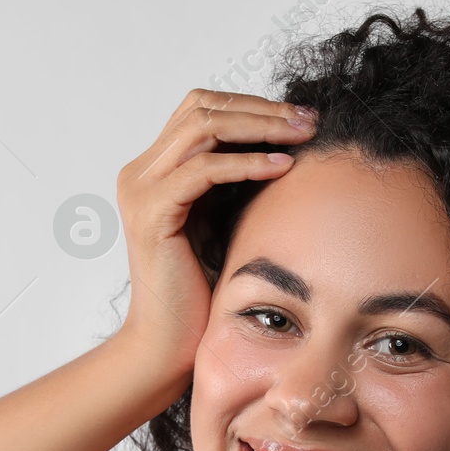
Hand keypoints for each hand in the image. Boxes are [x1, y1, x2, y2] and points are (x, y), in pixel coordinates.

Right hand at [115, 88, 315, 374]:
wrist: (170, 344)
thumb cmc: (203, 293)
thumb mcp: (223, 223)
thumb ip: (236, 184)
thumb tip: (286, 147)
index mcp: (154, 171)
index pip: (201, 109)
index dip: (252, 106)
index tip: (301, 118)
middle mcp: (140, 173)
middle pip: (201, 107)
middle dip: (261, 108)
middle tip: (309, 118)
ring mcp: (141, 190)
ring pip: (202, 127)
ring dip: (259, 126)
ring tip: (302, 134)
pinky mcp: (152, 213)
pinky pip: (204, 169)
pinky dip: (247, 163)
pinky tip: (283, 166)